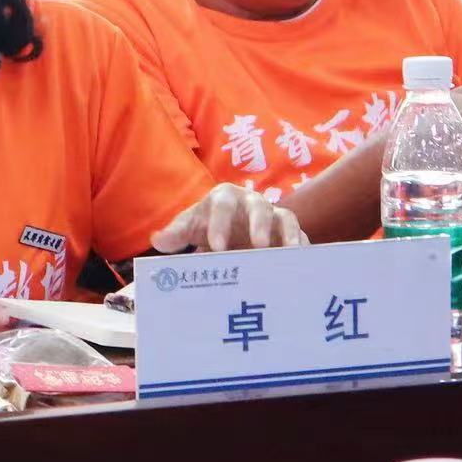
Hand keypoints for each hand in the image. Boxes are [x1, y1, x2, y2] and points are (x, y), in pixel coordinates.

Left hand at [151, 183, 308, 252]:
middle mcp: (252, 203)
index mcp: (224, 198)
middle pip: (258, 207)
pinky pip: (302, 236)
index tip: (217, 246)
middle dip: (258, 225)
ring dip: (287, 235)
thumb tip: (158, 240)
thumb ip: (176, 233)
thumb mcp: (191, 228)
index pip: (221, 205)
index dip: (220, 224)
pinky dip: (304, 247)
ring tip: (287, 254)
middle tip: (257, 246)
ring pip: (286, 218)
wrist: (229, 232)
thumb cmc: (208, 227)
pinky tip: (303, 263)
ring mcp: (275, 216)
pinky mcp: (290, 232)